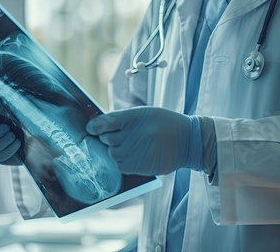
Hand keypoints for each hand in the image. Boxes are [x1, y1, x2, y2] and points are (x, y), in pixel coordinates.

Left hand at [86, 106, 201, 175]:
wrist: (187, 140)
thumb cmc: (164, 123)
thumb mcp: (143, 113)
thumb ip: (120, 118)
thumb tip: (96, 126)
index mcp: (133, 118)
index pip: (104, 122)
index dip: (95, 126)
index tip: (91, 129)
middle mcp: (133, 135)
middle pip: (106, 140)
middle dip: (107, 138)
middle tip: (118, 136)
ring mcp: (136, 152)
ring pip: (112, 155)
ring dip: (115, 151)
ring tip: (128, 146)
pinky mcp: (140, 167)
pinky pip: (121, 166)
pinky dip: (122, 162)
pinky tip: (133, 155)